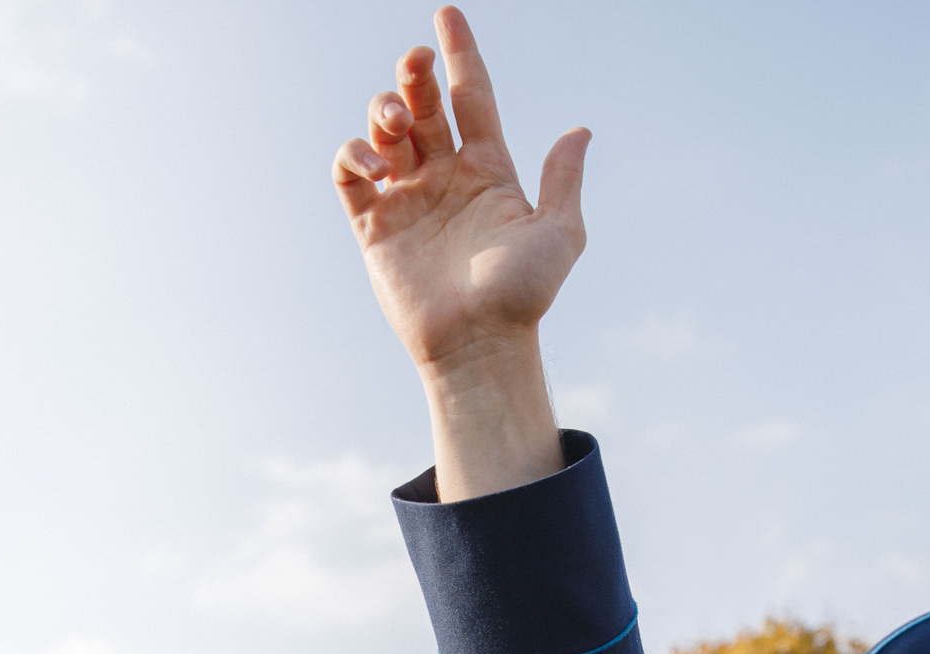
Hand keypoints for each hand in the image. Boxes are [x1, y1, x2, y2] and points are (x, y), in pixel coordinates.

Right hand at [333, 8, 587, 498]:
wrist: (478, 346)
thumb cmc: (523, 297)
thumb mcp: (560, 234)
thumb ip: (563, 180)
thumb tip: (579, 131)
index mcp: (489, 170)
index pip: (470, 97)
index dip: (459, 54)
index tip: (446, 14)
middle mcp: (445, 178)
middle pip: (421, 105)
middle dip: (412, 75)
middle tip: (414, 64)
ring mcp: (408, 199)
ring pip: (383, 132)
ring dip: (383, 112)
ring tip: (393, 125)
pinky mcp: (373, 227)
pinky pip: (350, 175)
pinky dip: (353, 156)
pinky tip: (375, 166)